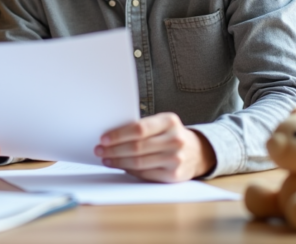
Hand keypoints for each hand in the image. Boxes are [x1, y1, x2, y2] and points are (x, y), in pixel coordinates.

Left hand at [94, 112, 215, 182]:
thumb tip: (111, 136)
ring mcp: (176, 159)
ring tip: (105, 158)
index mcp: (170, 121)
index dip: (119, 134)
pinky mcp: (174, 176)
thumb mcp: (162, 124)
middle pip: (137, 147)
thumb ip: (142, 127)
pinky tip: (120, 166)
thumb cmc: (170, 135)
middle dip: (114, 149)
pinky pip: (145, 174)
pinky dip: (129, 170)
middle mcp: (175, 140)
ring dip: (118, 161)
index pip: (139, 128)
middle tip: (99, 149)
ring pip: (139, 162)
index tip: (103, 138)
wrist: (196, 152)